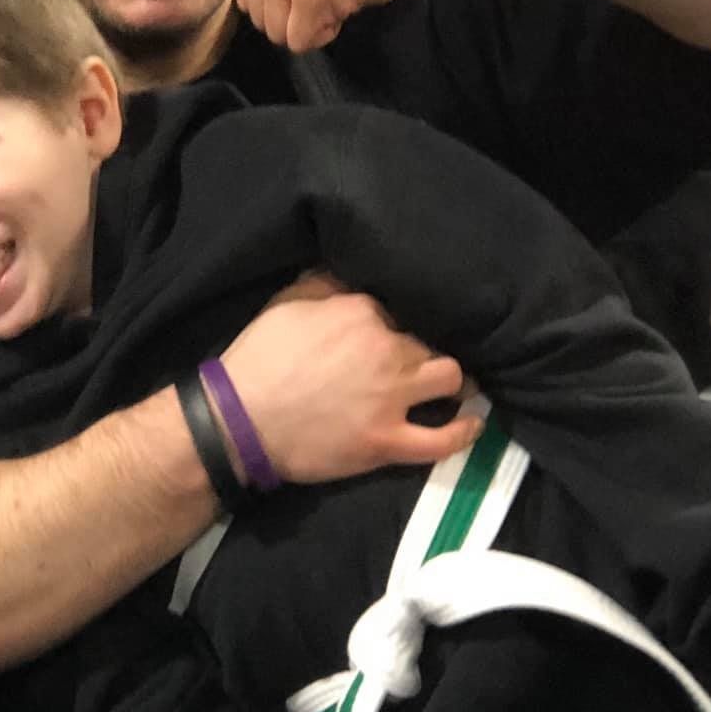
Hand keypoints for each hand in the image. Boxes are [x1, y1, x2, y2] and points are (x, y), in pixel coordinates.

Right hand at [220, 274, 480, 481]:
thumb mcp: (285, 303)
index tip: (389, 334)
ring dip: (453, 381)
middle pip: (428, 341)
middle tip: (419, 360)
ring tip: (452, 386)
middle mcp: (386, 348)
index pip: (399, 309)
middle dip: (426, 349)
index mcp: (361, 310)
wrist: (238, 422)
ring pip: (449, 378)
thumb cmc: (256, 360)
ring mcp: (391, 397)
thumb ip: (323, 283)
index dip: (395, 323)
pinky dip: (463, 432)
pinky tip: (472, 424)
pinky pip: (442, 439)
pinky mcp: (387, 441)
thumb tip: (350, 269)